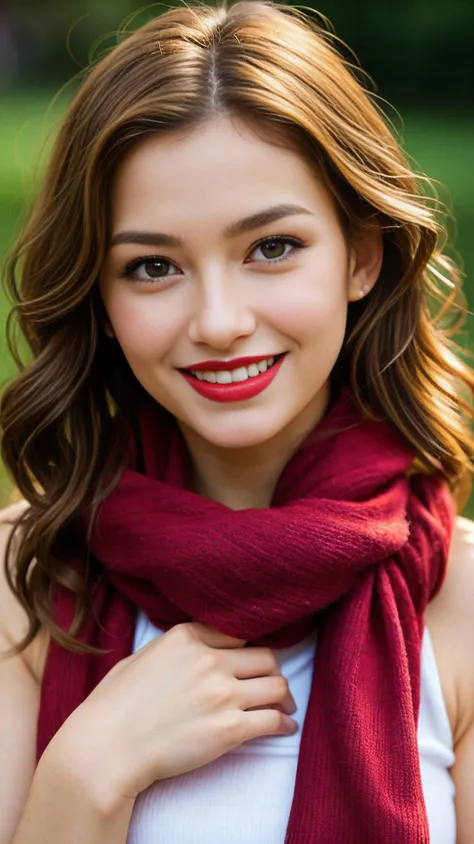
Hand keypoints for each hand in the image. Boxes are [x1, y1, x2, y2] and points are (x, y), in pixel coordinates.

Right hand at [56, 621, 297, 800]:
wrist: (108, 748)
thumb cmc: (115, 704)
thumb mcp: (144, 656)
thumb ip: (179, 647)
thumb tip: (201, 648)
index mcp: (188, 636)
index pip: (237, 633)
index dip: (248, 648)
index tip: (253, 659)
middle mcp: (210, 660)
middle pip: (266, 658)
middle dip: (271, 672)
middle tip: (272, 685)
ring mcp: (223, 693)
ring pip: (276, 686)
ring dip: (283, 697)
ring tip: (284, 706)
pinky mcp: (230, 728)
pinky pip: (273, 720)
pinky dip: (284, 724)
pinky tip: (284, 727)